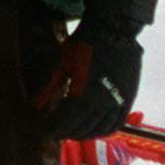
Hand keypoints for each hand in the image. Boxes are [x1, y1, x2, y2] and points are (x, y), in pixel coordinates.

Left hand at [37, 0, 157, 140]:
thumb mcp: (60, 64)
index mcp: (83, 97)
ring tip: (73, 131)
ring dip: (84, 134)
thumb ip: (48, 88)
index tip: (44, 130)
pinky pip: (117, 123)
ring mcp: (118, 103)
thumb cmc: (82, 45)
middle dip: (66, 132)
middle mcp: (102, 105)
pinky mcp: (129, 98)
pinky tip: (95, 128)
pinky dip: (104, 130)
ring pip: (99, 130)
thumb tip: (34, 107)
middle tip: (56, 130)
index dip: (52, 129)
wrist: (113, 30)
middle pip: (81, 130)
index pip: (64, 124)